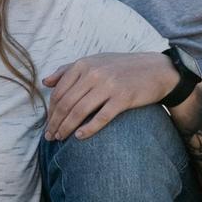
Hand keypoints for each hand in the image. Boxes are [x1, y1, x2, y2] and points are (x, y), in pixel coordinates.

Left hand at [43, 52, 173, 140]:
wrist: (155, 70)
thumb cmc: (121, 68)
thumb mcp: (95, 62)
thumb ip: (68, 70)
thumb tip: (45, 81)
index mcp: (84, 64)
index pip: (59, 92)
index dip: (51, 111)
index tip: (48, 124)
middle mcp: (94, 73)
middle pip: (66, 103)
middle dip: (55, 123)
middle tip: (50, 137)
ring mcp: (108, 86)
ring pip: (79, 111)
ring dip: (66, 128)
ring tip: (60, 138)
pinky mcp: (123, 98)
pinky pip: (101, 117)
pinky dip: (88, 129)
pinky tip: (80, 137)